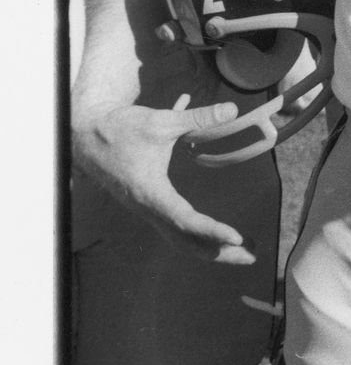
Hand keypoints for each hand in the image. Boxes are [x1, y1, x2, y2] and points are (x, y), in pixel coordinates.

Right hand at [71, 98, 256, 264]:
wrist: (84, 134)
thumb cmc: (119, 129)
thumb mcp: (161, 121)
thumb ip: (198, 117)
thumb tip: (232, 109)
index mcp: (150, 192)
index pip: (184, 219)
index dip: (211, 230)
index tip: (236, 236)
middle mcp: (148, 207)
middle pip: (185, 239)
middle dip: (218, 251)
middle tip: (252, 256)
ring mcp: (147, 208)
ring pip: (181, 236)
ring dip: (211, 244)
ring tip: (243, 248)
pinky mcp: (148, 203)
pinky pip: (176, 224)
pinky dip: (199, 232)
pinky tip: (222, 234)